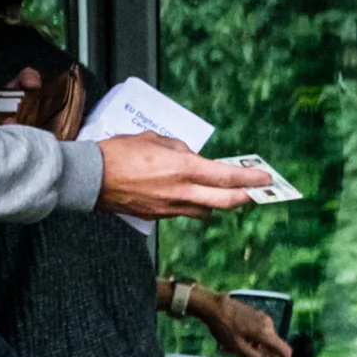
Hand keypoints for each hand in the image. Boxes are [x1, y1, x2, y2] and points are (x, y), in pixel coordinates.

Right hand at [94, 133, 271, 221]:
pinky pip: (183, 212)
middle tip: (255, 193)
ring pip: (205, 210)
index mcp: (184, 169)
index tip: (265, 178)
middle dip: (244, 197)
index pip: (227, 177)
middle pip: (224, 202)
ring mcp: (170, 208)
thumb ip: (179, 149)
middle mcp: (182, 192)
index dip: (250, 179)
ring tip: (221, 194)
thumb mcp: (155, 140)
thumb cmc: (119, 153)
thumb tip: (191, 157)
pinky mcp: (156, 216)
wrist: (92, 178)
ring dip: (216, 203)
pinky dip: (192, 205)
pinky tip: (189, 196)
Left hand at [193, 287, 291, 356]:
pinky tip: (246, 354)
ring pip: (266, 343)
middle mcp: (267, 324)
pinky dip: (256, 347)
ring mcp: (262, 320)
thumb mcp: (238, 347)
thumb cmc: (223, 326)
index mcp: (265, 332)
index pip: (284, 352)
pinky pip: (260, 336)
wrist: (214, 307)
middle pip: (273, 350)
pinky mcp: (256, 317)